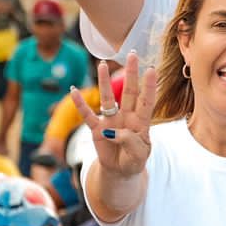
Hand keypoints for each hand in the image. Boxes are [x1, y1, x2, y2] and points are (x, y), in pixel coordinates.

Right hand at [69, 53, 155, 177]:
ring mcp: (111, 121)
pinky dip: (80, 104)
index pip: (147, 101)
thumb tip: (113, 132)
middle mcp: (127, 117)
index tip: (152, 69)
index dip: (149, 87)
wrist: (121, 171)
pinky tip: (73, 91)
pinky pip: (87, 115)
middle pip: (129, 92)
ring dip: (104, 82)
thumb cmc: (134, 160)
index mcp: (142, 122)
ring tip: (101, 64)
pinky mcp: (97, 129)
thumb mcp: (139, 155)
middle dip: (131, 73)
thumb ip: (130, 142)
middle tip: (132, 54)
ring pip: (108, 98)